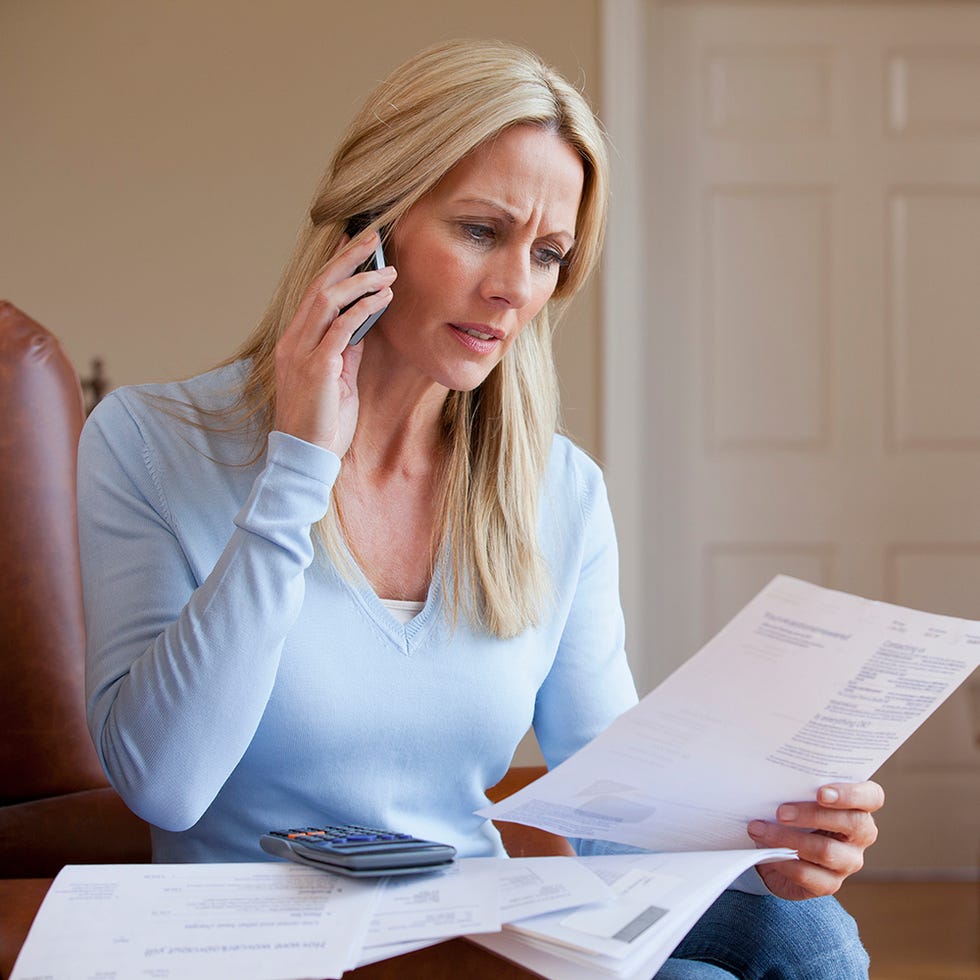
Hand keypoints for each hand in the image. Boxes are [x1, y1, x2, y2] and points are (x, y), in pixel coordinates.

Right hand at [273, 232, 395, 454]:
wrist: (307, 455)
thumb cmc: (323, 422)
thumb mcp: (338, 380)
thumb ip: (345, 350)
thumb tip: (362, 324)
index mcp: (295, 342)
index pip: (315, 293)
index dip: (336, 266)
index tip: (356, 245)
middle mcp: (293, 341)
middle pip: (319, 286)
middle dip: (347, 258)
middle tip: (372, 236)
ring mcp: (301, 353)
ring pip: (327, 300)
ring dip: (360, 280)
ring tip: (387, 271)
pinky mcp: (316, 368)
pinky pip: (340, 328)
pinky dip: (362, 309)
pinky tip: (382, 299)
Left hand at [747, 780, 883, 900]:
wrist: (777, 850)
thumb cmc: (791, 812)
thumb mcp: (795, 794)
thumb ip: (796, 784)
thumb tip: (772, 774)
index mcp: (858, 806)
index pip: (872, 796)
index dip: (852, 794)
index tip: (821, 792)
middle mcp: (860, 835)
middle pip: (851, 823)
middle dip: (812, 815)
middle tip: (780, 811)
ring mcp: (848, 861)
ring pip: (826, 851)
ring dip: (788, 839)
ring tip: (759, 829)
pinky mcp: (829, 883)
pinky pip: (808, 875)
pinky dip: (784, 862)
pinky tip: (766, 852)